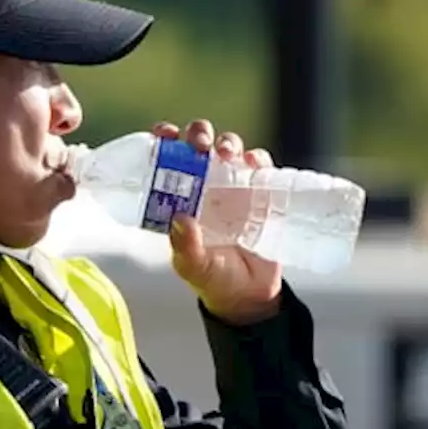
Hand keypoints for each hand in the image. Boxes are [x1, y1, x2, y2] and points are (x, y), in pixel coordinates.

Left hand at [153, 120, 282, 325]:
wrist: (249, 294)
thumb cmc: (213, 279)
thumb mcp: (193, 267)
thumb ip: (185, 247)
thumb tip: (180, 219)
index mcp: (180, 196)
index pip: (168, 158)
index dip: (165, 140)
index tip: (165, 135)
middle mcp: (205, 185)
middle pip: (200, 144)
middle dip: (198, 134)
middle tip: (199, 143)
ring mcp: (234, 186)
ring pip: (230, 148)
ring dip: (227, 142)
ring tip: (225, 153)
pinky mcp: (262, 192)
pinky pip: (261, 166)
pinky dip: (257, 159)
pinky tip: (252, 163)